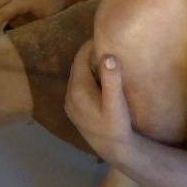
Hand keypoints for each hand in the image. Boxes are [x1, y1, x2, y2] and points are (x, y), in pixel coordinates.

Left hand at [64, 42, 134, 162]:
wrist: (113, 150)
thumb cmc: (117, 126)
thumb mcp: (116, 103)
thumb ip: (112, 80)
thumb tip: (108, 56)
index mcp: (78, 89)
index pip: (79, 59)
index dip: (89, 46)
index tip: (101, 37)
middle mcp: (69, 95)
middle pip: (76, 67)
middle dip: (87, 55)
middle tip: (103, 45)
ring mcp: (70, 104)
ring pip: (76, 77)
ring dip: (86, 67)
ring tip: (102, 59)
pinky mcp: (73, 111)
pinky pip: (77, 88)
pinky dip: (85, 79)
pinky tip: (98, 80)